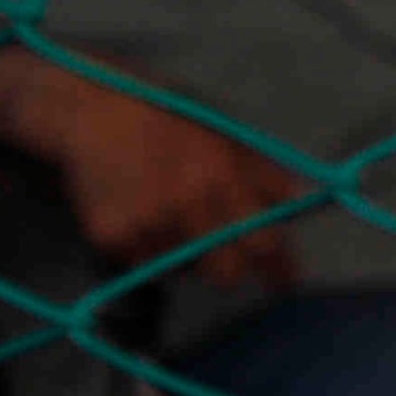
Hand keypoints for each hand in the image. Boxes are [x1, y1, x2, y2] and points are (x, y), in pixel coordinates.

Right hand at [29, 68, 295, 282]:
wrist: (100, 113)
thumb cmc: (173, 120)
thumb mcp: (229, 136)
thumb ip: (264, 175)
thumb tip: (295, 207)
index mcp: (222, 176)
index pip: (263, 241)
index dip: (278, 267)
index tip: (286, 282)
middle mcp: (185, 203)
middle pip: (224, 273)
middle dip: (229, 266)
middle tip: (219, 245)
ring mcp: (145, 223)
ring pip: (180, 268)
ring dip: (182, 251)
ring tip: (168, 210)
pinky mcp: (110, 235)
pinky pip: (141, 261)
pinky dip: (146, 247)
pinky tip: (140, 211)